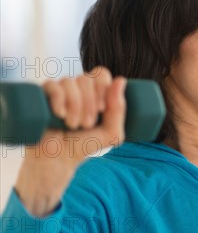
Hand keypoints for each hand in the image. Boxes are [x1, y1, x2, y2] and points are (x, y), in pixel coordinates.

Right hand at [15, 66, 126, 216]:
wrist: (58, 159)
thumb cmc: (85, 144)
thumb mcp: (111, 132)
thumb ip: (118, 110)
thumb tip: (120, 80)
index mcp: (95, 92)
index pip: (101, 74)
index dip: (103, 88)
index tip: (103, 109)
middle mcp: (77, 87)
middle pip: (87, 78)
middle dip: (90, 103)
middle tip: (87, 124)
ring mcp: (59, 90)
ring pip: (70, 82)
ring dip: (76, 106)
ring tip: (73, 125)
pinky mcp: (42, 95)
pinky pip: (52, 85)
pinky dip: (59, 100)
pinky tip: (60, 114)